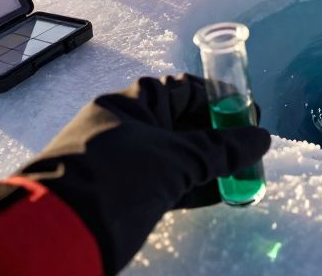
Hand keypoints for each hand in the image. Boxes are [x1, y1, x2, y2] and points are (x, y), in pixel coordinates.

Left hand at [18, 75, 269, 274]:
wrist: (60, 232)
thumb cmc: (117, 177)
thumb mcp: (175, 158)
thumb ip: (221, 149)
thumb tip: (261, 138)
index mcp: (130, 103)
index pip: (181, 89)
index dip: (217, 98)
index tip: (247, 111)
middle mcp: (125, 127)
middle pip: (182, 124)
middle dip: (218, 135)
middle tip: (250, 145)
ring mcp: (125, 163)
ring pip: (177, 156)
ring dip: (211, 165)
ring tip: (244, 172)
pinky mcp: (126, 195)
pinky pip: (168, 184)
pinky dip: (195, 188)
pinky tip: (223, 194)